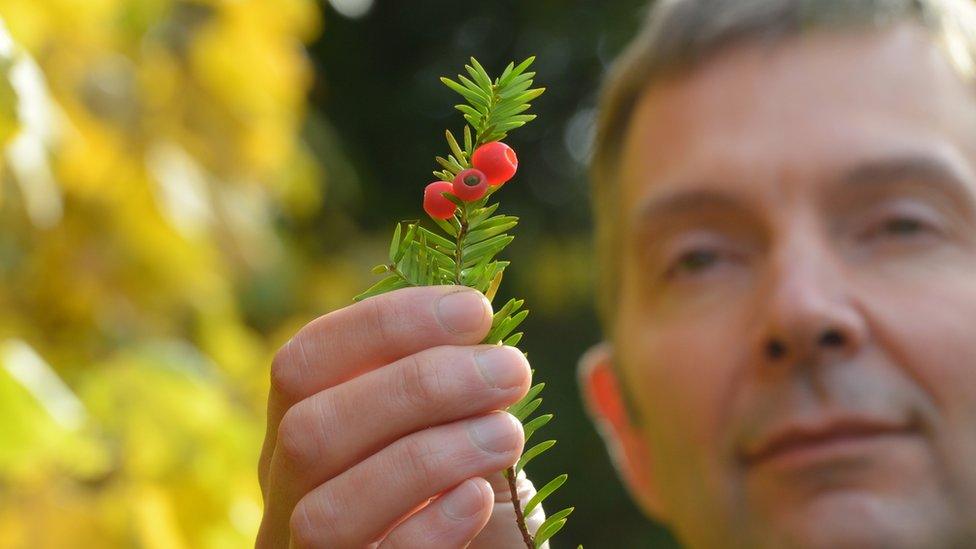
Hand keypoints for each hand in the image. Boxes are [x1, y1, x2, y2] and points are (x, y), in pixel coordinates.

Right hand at [256, 285, 543, 547]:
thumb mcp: (452, 425)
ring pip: (328, 510)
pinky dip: (429, 528)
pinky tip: (480, 496)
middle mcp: (286, 493)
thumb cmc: (464, 490)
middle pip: (308, 431)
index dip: (385, 326)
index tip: (475, 311)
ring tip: (507, 433)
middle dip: (418, 387)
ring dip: (428, 458)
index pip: (304, 362)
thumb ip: (447, 380)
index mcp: (300, 427)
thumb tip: (472, 311)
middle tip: (510, 370)